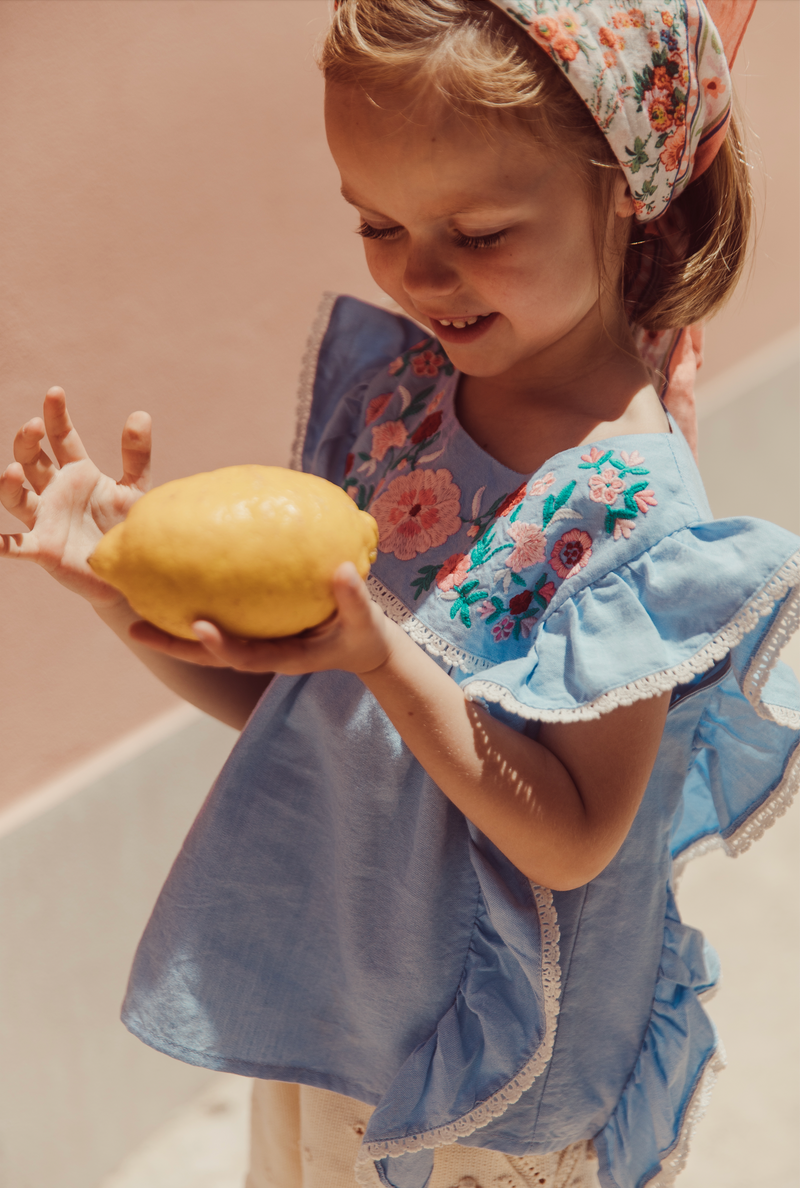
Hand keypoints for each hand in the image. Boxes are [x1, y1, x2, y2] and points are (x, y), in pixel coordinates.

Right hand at [0, 387, 150, 606]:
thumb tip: (141, 413)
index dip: (57, 416)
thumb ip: (137, 456)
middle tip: (36, 426)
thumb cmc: (126, 527)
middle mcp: (55, 492)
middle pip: (33, 460)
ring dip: (10, 483)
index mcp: (78, 473)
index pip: (62, 438)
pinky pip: (16, 545)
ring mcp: (46, 519)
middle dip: (29, 441)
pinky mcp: (44, 549)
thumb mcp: (135, 489)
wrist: (128, 570)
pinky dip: (1, 543)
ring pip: (17, 497)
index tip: (55, 392)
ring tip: (14, 470)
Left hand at [128, 562, 394, 675]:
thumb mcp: (365, 621)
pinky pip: (219, 616)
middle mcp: (260, 651)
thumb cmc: (364, 634)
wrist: (362, 645)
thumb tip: (342, 568)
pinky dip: (194, 603)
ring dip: (169, 627)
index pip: (244, 657)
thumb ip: (354, 599)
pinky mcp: (253, 626)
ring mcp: (254, 640)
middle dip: (170, 644)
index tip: (197, 626)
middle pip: (208, 653)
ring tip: (133, 608)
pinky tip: (172, 581)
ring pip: (205, 636)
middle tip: (133, 628)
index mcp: (283, 656)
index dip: (219, 645)